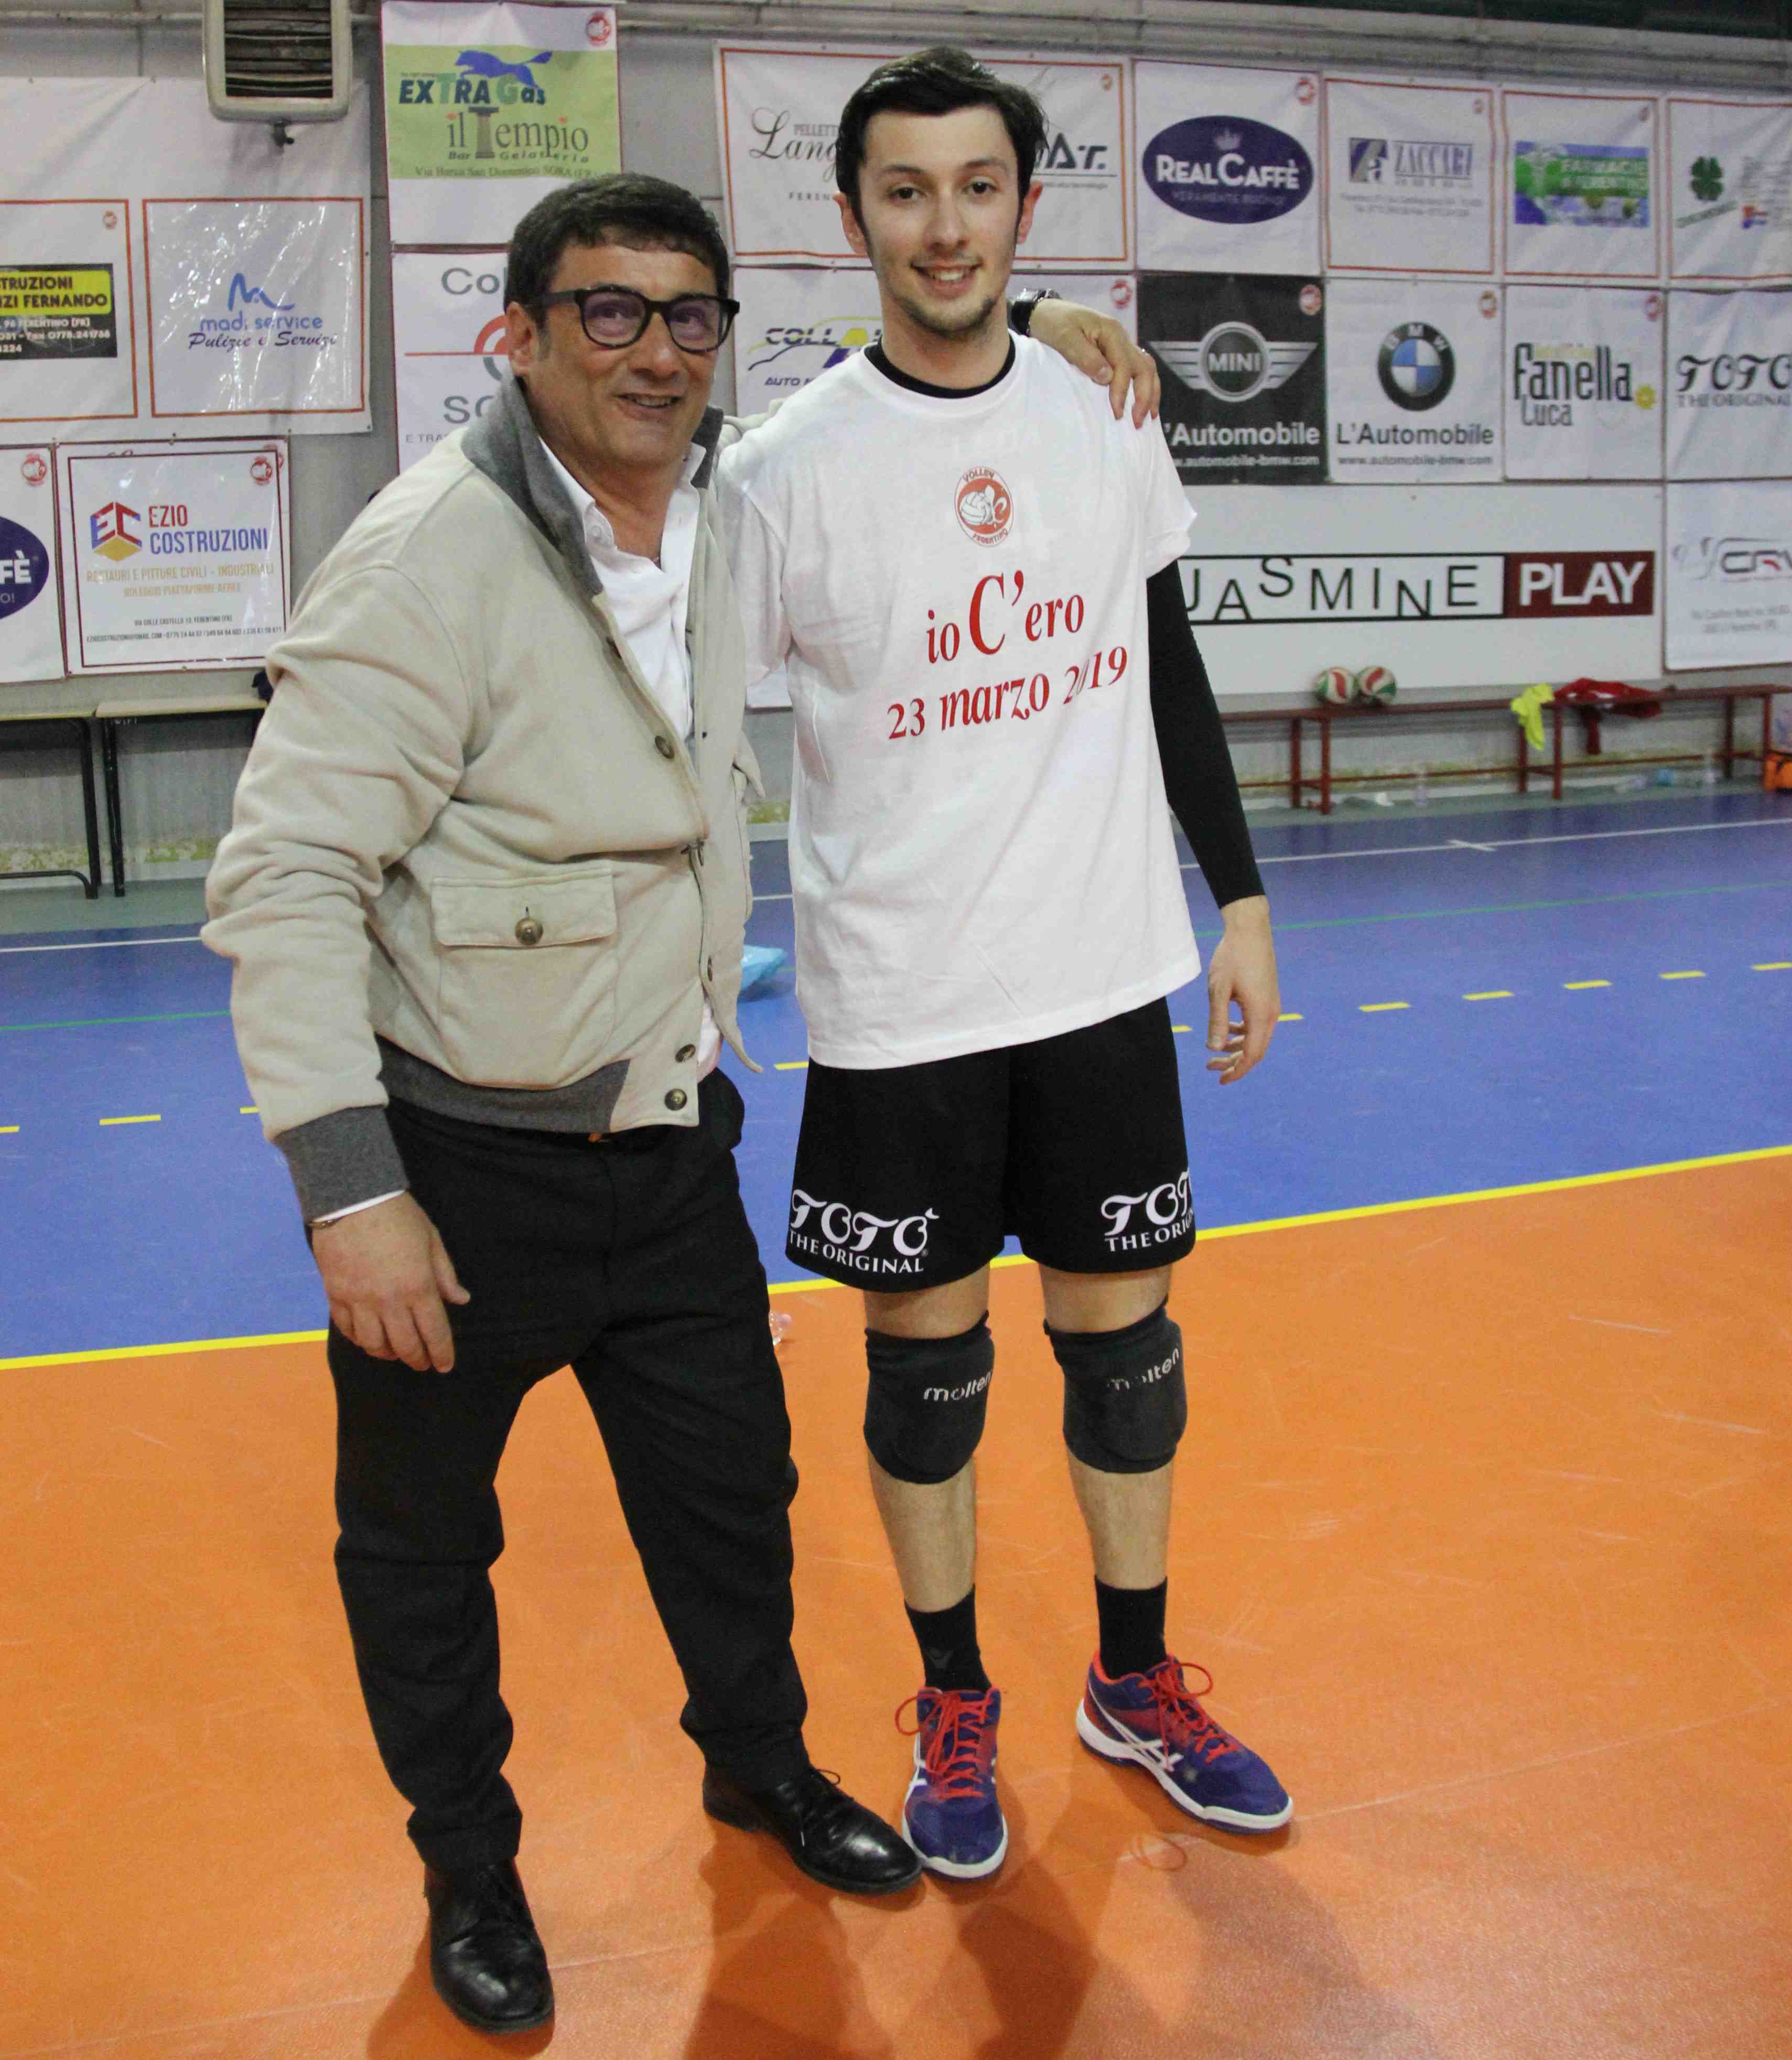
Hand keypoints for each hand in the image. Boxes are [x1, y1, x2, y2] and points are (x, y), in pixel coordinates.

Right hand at [312, 1192, 469, 1372]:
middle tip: (423, 1363)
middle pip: (405, 1345)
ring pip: (373, 1344)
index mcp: (418, 1287)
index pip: (434, 1332)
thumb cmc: (398, 1215)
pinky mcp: (335, 1295)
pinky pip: (347, 1329)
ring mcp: (359, 1301)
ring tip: (395, 1353)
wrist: (351, 1198)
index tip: (444, 1366)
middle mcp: (389, 1301)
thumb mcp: (432, 1240)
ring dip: (387, 1354)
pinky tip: (368, 1339)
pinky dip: (359, 1340)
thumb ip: (445, 1274)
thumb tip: (460, 1300)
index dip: (441, 1354)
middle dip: (417, 1359)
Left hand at [1024, 298, 1160, 424]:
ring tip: (1148, 417)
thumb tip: (1107, 377)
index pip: (1124, 366)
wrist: (1045, 312)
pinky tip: (1143, 403)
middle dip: (1144, 396)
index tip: (1116, 414)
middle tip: (1137, 422)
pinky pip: (1136, 370)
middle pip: (1144, 367)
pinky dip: (1143, 386)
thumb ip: (1086, 357)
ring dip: (1150, 393)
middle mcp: (1121, 337)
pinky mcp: (1115, 353)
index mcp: (1111, 332)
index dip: (1122, 391)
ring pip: (1146, 368)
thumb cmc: (1053, 324)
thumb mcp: (1065, 338)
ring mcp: (1120, 345)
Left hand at [1204, 895, 1277, 1085]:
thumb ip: (1217, 1021)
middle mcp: (1271, 1013)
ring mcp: (1271, 1005)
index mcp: (1261, 1014)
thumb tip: (1214, 1049)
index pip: (1252, 1054)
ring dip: (1237, 1048)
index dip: (1237, 1071)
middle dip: (1234, 1063)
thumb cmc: (1232, 957)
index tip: (1221, 1080)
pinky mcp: (1267, 998)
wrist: (1250, 929)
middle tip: (1210, 1069)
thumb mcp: (1218, 990)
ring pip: (1256, 1038)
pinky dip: (1242, 1033)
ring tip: (1214, 1054)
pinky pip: (1257, 1025)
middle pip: (1256, 1050)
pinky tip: (1226, 1030)